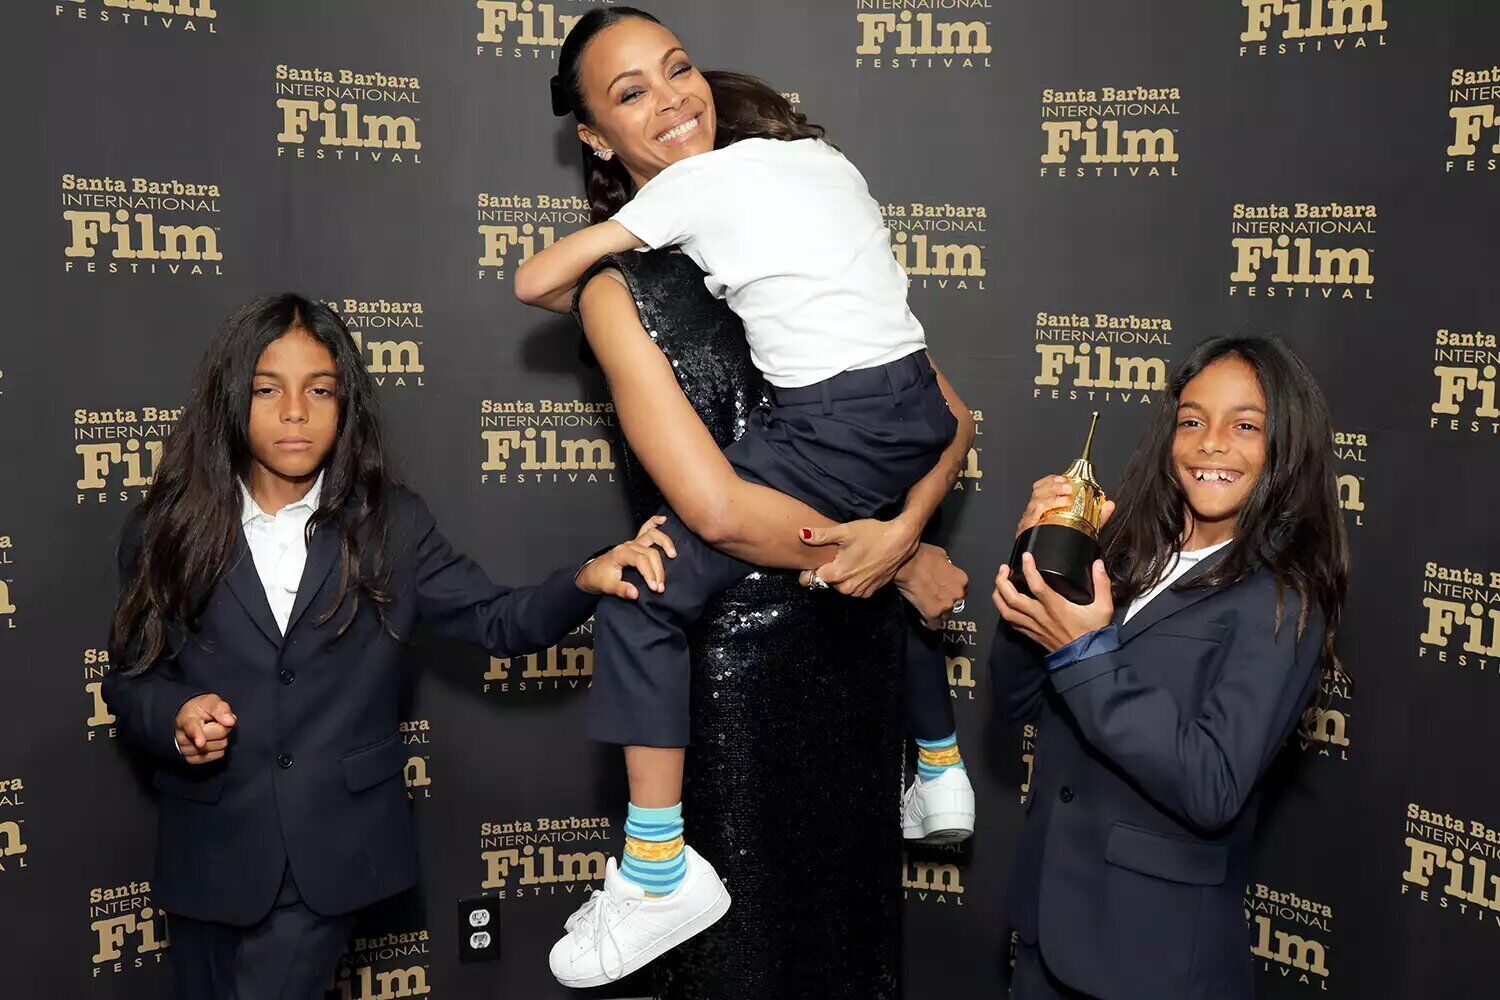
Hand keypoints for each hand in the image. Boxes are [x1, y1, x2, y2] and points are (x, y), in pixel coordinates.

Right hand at [174, 694, 235, 764]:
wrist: (187, 719)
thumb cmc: (200, 709)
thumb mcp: (210, 701)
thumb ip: (221, 708)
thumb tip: (230, 721)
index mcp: (187, 720)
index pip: (192, 729)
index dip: (197, 735)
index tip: (201, 743)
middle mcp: (183, 738)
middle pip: (219, 734)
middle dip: (223, 726)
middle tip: (215, 721)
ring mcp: (186, 751)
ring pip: (220, 746)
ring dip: (222, 737)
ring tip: (211, 730)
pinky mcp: (193, 760)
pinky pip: (219, 754)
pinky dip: (220, 747)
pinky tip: (210, 740)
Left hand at [576, 516, 675, 599]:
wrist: (593, 573)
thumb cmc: (601, 578)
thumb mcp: (608, 587)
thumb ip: (622, 590)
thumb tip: (635, 593)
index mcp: (621, 553)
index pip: (641, 561)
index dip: (650, 573)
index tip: (655, 588)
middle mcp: (629, 545)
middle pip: (650, 552)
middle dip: (658, 570)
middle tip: (661, 587)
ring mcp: (633, 542)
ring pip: (652, 537)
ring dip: (665, 544)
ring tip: (673, 555)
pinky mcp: (636, 543)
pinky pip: (647, 528)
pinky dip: (655, 522)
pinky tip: (663, 520)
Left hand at [795, 516, 920, 597]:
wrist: (900, 541)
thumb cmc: (872, 534)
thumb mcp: (845, 531)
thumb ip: (822, 536)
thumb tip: (801, 534)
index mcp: (837, 574)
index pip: (810, 579)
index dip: (810, 569)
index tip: (816, 560)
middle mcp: (847, 588)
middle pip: (825, 583)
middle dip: (828, 572)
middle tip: (837, 556)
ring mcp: (859, 592)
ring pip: (839, 587)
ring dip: (841, 577)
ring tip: (850, 559)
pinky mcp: (869, 592)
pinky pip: (853, 589)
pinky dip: (853, 580)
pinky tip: (860, 566)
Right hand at [893, 543, 968, 627]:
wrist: (906, 563)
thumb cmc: (920, 556)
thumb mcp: (941, 555)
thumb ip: (948, 566)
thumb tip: (944, 569)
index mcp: (962, 579)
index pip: (960, 592)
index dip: (949, 592)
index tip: (941, 592)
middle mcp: (958, 593)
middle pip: (954, 605)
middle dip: (944, 603)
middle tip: (931, 597)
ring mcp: (946, 605)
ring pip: (944, 616)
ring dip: (937, 613)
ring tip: (925, 606)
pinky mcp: (933, 613)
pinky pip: (933, 624)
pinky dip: (928, 622)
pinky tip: (922, 617)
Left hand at [992, 554, 1113, 651]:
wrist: (1085, 659)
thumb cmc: (1093, 634)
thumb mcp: (1103, 608)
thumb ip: (1102, 584)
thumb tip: (1098, 564)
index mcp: (1056, 607)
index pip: (1036, 585)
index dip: (1028, 568)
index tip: (1027, 556)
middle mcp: (1040, 616)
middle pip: (1012, 597)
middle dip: (1003, 580)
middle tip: (1004, 568)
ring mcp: (1033, 626)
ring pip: (1006, 610)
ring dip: (998, 595)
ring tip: (999, 582)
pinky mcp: (1031, 634)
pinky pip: (1011, 622)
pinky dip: (1003, 610)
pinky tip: (1004, 602)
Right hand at [1016, 475, 1115, 538]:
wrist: (1052, 567)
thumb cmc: (1065, 543)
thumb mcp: (1084, 526)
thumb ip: (1097, 516)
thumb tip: (1109, 504)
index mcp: (1043, 508)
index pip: (1040, 487)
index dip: (1051, 480)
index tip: (1064, 478)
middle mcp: (1034, 513)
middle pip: (1037, 491)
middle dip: (1054, 486)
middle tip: (1069, 487)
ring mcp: (1029, 522)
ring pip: (1035, 501)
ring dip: (1052, 495)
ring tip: (1067, 497)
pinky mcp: (1027, 532)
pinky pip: (1033, 515)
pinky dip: (1046, 506)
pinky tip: (1059, 505)